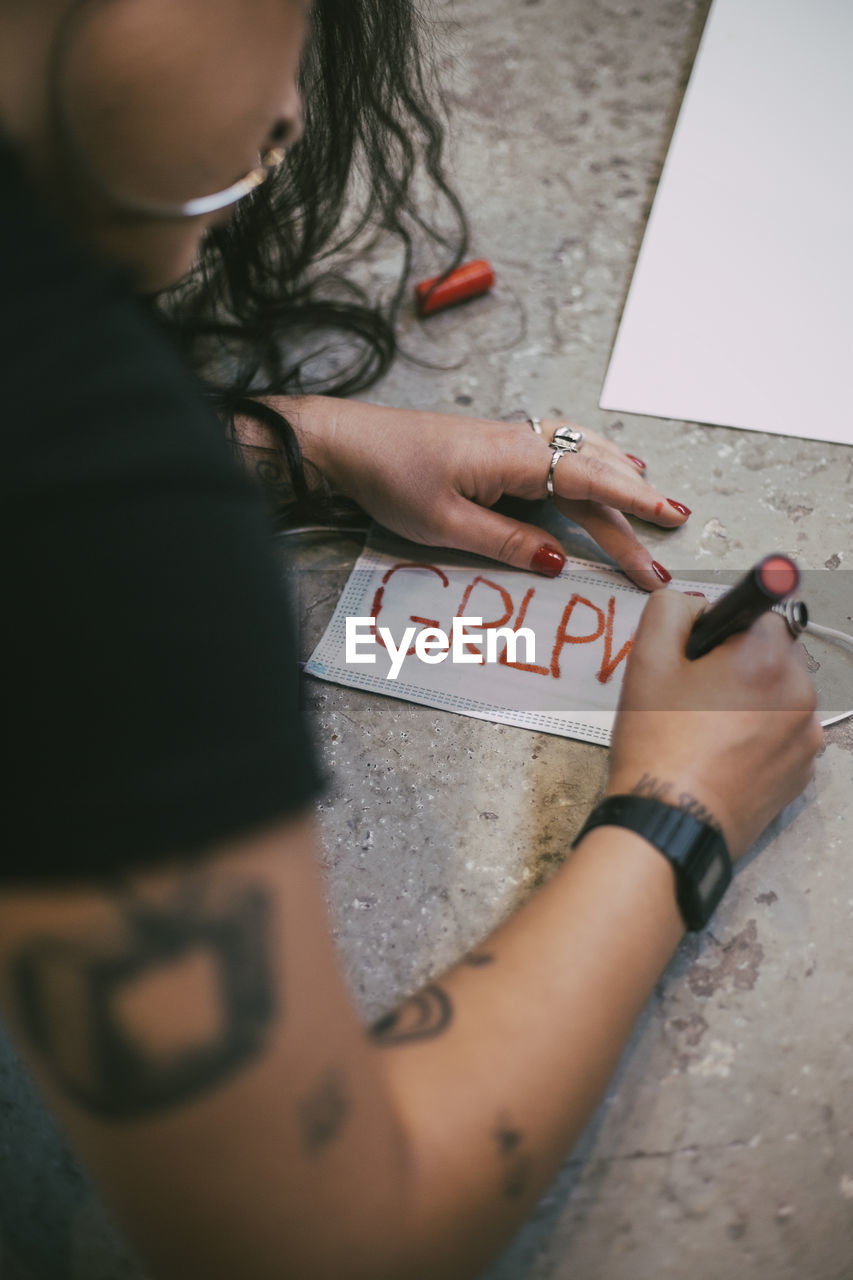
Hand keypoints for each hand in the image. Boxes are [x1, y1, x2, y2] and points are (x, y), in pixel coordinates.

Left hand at [261, 398, 690, 590]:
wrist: (347, 440)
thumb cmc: (388, 477)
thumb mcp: (442, 524)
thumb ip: (505, 542)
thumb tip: (559, 561)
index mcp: (512, 459)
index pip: (590, 481)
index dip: (634, 503)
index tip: (670, 521)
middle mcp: (519, 441)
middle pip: (592, 473)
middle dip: (633, 507)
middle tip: (669, 540)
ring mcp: (508, 439)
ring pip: (579, 454)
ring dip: (617, 475)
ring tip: (651, 494)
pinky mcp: (494, 444)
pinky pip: (558, 448)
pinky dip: (588, 457)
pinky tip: (595, 461)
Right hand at [606, 591, 822, 857]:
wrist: (671, 823)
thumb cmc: (658, 744)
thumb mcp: (645, 659)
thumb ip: (670, 609)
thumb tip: (694, 605)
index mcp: (766, 656)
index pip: (759, 613)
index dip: (722, 629)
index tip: (700, 654)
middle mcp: (800, 692)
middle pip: (773, 654)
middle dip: (739, 663)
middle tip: (693, 694)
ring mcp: (806, 736)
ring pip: (779, 695)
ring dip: (751, 700)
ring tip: (704, 729)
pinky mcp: (802, 771)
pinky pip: (783, 734)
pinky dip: (758, 736)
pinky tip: (721, 754)